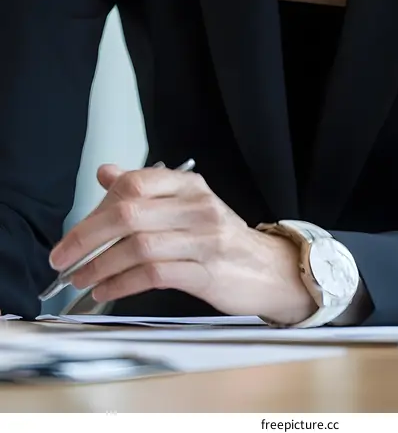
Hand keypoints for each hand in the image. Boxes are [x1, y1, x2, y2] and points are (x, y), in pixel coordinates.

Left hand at [48, 164, 315, 323]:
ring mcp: (204, 239)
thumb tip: (106, 173)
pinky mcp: (206, 272)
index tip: (73, 233)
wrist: (267, 269)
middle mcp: (196, 207)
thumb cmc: (221, 238)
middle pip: (130, 214)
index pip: (135, 183)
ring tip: (80, 279)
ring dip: (100, 266)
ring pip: (138, 247)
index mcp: (188, 185)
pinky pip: (154, 275)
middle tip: (62, 257)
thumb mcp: (186, 205)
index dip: (97, 208)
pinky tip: (106, 290)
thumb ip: (146, 190)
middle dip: (87, 237)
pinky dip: (122, 284)